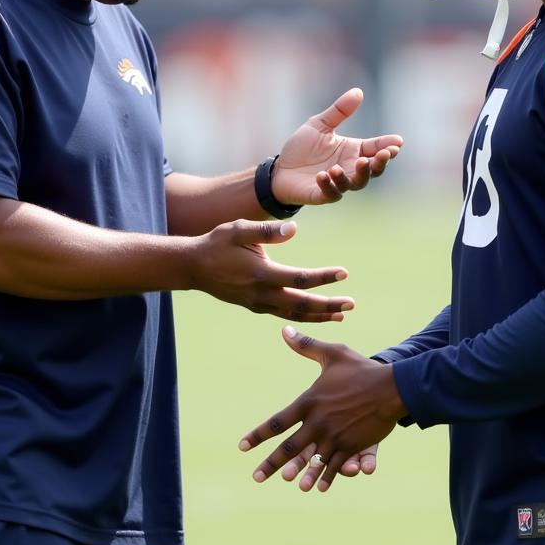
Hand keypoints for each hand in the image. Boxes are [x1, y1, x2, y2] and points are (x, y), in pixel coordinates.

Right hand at [189, 220, 354, 322]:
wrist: (192, 267)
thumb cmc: (216, 243)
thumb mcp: (238, 229)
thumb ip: (266, 230)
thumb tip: (294, 228)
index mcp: (261, 274)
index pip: (300, 279)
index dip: (324, 277)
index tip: (344, 273)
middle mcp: (261, 293)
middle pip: (302, 304)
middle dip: (328, 306)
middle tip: (352, 304)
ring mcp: (257, 303)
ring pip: (294, 314)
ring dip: (319, 315)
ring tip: (341, 315)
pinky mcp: (254, 306)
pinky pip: (283, 314)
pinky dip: (302, 316)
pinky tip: (315, 314)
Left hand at [239, 327, 405, 489]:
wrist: (392, 386)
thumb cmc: (361, 368)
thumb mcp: (333, 354)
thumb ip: (307, 346)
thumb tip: (284, 331)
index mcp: (309, 402)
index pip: (278, 422)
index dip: (259, 434)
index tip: (243, 445)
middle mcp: (318, 423)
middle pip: (290, 448)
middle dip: (271, 464)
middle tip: (257, 477)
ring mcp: (335, 437)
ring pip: (312, 460)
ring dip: (301, 474)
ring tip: (292, 484)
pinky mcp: (352, 446)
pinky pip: (335, 465)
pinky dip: (327, 476)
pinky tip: (320, 487)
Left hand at [273, 88, 402, 204]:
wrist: (281, 169)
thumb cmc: (302, 148)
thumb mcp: (319, 124)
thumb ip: (339, 111)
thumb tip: (358, 91)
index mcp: (353, 151)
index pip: (376, 148)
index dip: (388, 146)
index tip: (398, 142)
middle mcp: (350, 168)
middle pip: (373, 170)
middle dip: (380, 163)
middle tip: (383, 155)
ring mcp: (338, 183)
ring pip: (356, 183)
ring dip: (356, 175)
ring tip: (341, 166)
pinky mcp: (323, 194)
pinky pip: (332, 193)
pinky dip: (329, 185)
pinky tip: (323, 175)